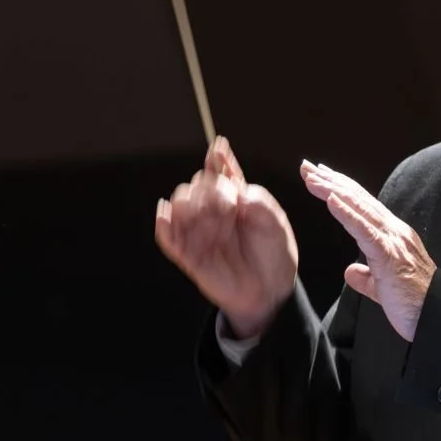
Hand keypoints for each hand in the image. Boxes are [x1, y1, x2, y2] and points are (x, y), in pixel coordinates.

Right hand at [156, 137, 298, 338]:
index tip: (218, 149)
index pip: (219, 173)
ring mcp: (199, 232)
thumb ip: (259, 201)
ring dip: (192, 207)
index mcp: (234, 200)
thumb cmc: (274, 256)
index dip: (216, 159)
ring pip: (179, 207)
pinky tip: (168, 214)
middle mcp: (213, 213)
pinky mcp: (189, 255)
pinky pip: (166, 237)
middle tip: (229, 206)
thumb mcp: (276, 224)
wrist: (270, 291)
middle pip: (197, 186)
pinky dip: (164, 224)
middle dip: (210, 190)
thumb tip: (236, 190)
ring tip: (213, 222)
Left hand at [300, 161, 434, 341]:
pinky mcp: (388, 254)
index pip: (363, 206)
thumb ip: (366, 277)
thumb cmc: (414, 304)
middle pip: (358, 199)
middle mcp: (393, 231)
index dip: (341, 189)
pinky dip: (346, 213)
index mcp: (392, 237)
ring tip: (311, 177)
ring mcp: (392, 240)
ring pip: (359, 208)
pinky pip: (363, 229)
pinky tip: (331, 199)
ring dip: (333, 191)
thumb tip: (350, 271)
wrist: (438, 315)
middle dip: (331, 181)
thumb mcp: (382, 288)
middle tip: (307, 167)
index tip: (321, 178)